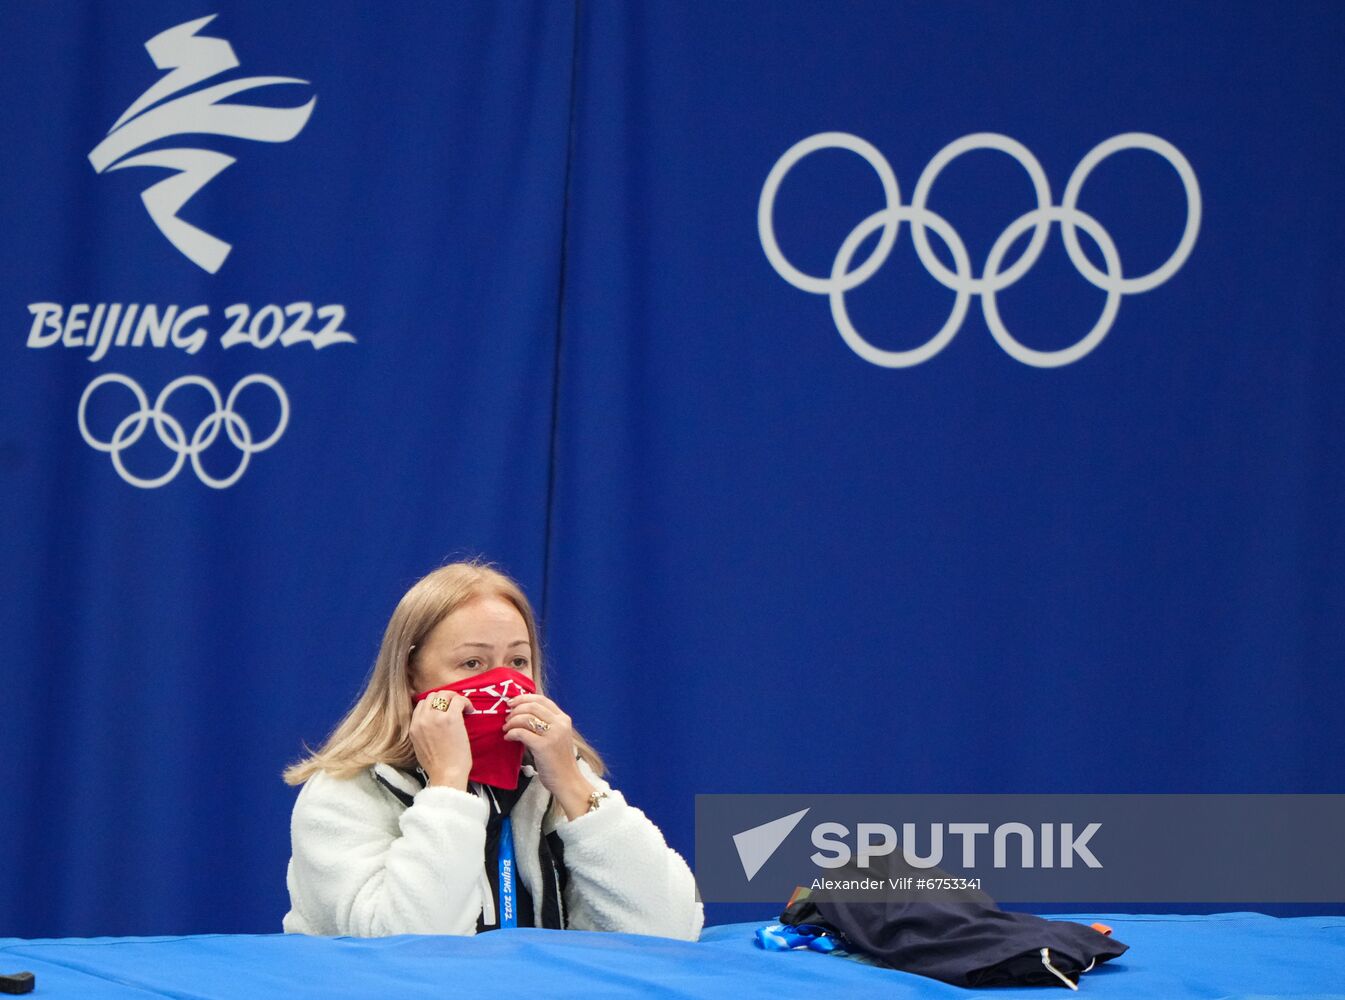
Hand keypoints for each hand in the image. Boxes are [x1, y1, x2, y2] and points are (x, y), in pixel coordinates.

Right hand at [409, 691, 473, 789]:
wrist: (446, 774)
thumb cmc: (437, 766)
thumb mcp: (420, 747)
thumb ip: (422, 732)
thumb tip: (432, 724)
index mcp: (414, 727)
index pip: (422, 704)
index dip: (435, 704)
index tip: (445, 709)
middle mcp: (422, 719)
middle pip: (432, 696)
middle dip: (445, 698)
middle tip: (456, 706)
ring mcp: (436, 717)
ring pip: (444, 694)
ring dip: (455, 698)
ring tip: (463, 707)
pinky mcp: (451, 718)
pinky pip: (458, 700)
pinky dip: (466, 702)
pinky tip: (470, 710)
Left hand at [503, 693, 594, 818]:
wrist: (567, 781)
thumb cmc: (559, 761)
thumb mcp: (557, 737)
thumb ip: (545, 724)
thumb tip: (522, 714)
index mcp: (563, 719)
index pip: (542, 699)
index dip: (524, 698)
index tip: (512, 703)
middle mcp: (560, 723)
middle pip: (532, 706)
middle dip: (515, 709)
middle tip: (507, 718)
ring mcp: (553, 734)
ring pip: (526, 717)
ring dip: (512, 721)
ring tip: (506, 729)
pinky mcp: (544, 746)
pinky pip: (522, 733)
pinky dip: (511, 733)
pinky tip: (508, 737)